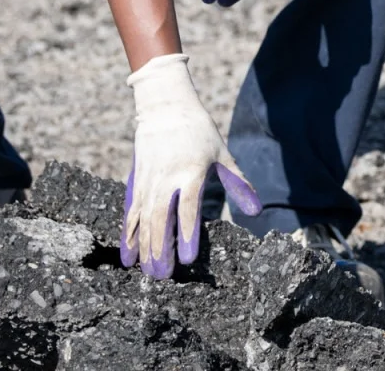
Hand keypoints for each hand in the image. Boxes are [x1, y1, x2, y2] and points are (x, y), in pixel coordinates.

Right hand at [122, 54, 260, 277]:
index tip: (187, 258)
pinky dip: (128, 235)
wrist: (165, 107)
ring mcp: (148, 181)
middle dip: (160, 249)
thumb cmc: (199, 132)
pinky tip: (127, 255)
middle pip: (160, 219)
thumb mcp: (222, 155)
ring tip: (146, 271)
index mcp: (190, 172)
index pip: (187, 209)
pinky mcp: (135, 181)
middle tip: (163, 276)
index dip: (186, 234)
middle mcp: (166, 179)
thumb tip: (256, 211)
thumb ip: (238, 183)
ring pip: (142, 219)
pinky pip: (130, 213)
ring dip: (143, 247)